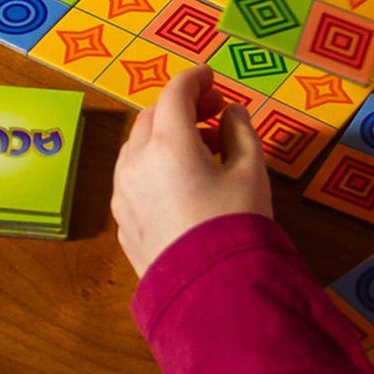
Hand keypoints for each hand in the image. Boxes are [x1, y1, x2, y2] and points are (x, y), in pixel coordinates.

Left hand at [111, 64, 272, 278]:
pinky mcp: (122, 221)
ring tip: (202, 150)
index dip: (195, 79)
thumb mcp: (250, 170)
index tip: (212, 78)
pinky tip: (182, 181)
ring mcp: (123, 193)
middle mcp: (136, 162)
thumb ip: (240, 130)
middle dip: (181, 107)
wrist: (212, 295)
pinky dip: (154, 164)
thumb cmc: (237, 224)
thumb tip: (231, 112)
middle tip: (214, 113)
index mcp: (167, 143)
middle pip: (152, 116)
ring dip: (165, 135)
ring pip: (137, 146)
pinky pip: (134, 177)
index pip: (175, 93)